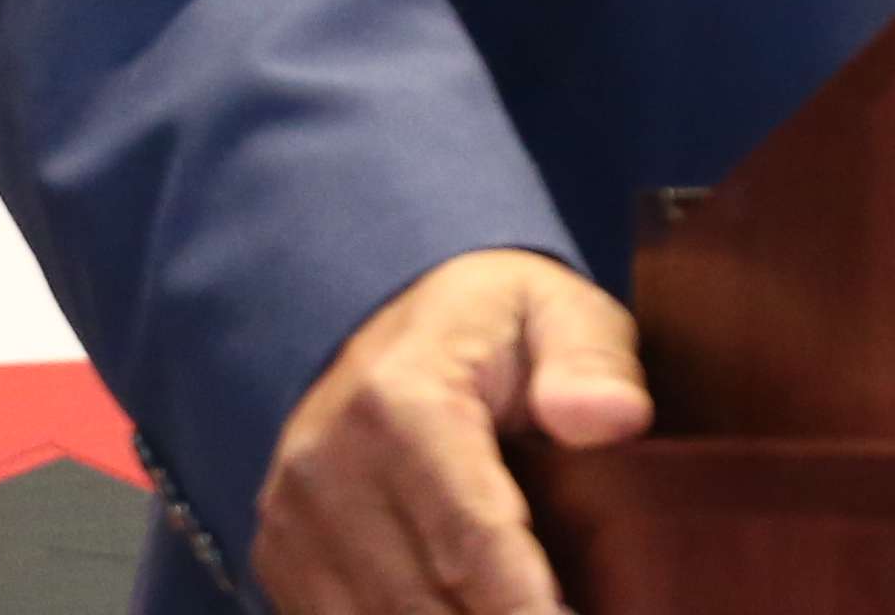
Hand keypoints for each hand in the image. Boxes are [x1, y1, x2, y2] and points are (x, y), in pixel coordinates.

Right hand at [250, 246, 651, 614]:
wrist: (391, 320)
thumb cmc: (494, 323)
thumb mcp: (559, 309)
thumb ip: (590, 360)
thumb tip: (613, 418)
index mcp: (401, 400)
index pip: (472, 538)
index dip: (526, 607)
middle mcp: (328, 465)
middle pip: (421, 601)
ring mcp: (292, 518)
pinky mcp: (280, 556)